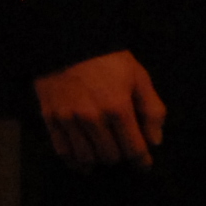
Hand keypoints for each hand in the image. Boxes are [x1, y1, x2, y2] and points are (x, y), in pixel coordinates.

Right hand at [34, 50, 165, 170]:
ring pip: (86, 158)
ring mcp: (68, 120)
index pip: (133, 148)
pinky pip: (62, 151)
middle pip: (110, 156)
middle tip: (123, 147)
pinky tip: (83, 162)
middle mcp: (92, 118)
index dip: (142, 161)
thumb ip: (151, 110)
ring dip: (98, 159)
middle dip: (121, 155)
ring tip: (104, 153)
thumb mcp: (139, 77)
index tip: (144, 165)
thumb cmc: (109, 58)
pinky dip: (74, 161)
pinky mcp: (50, 118)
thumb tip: (155, 141)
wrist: (69, 39)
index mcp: (118, 108)